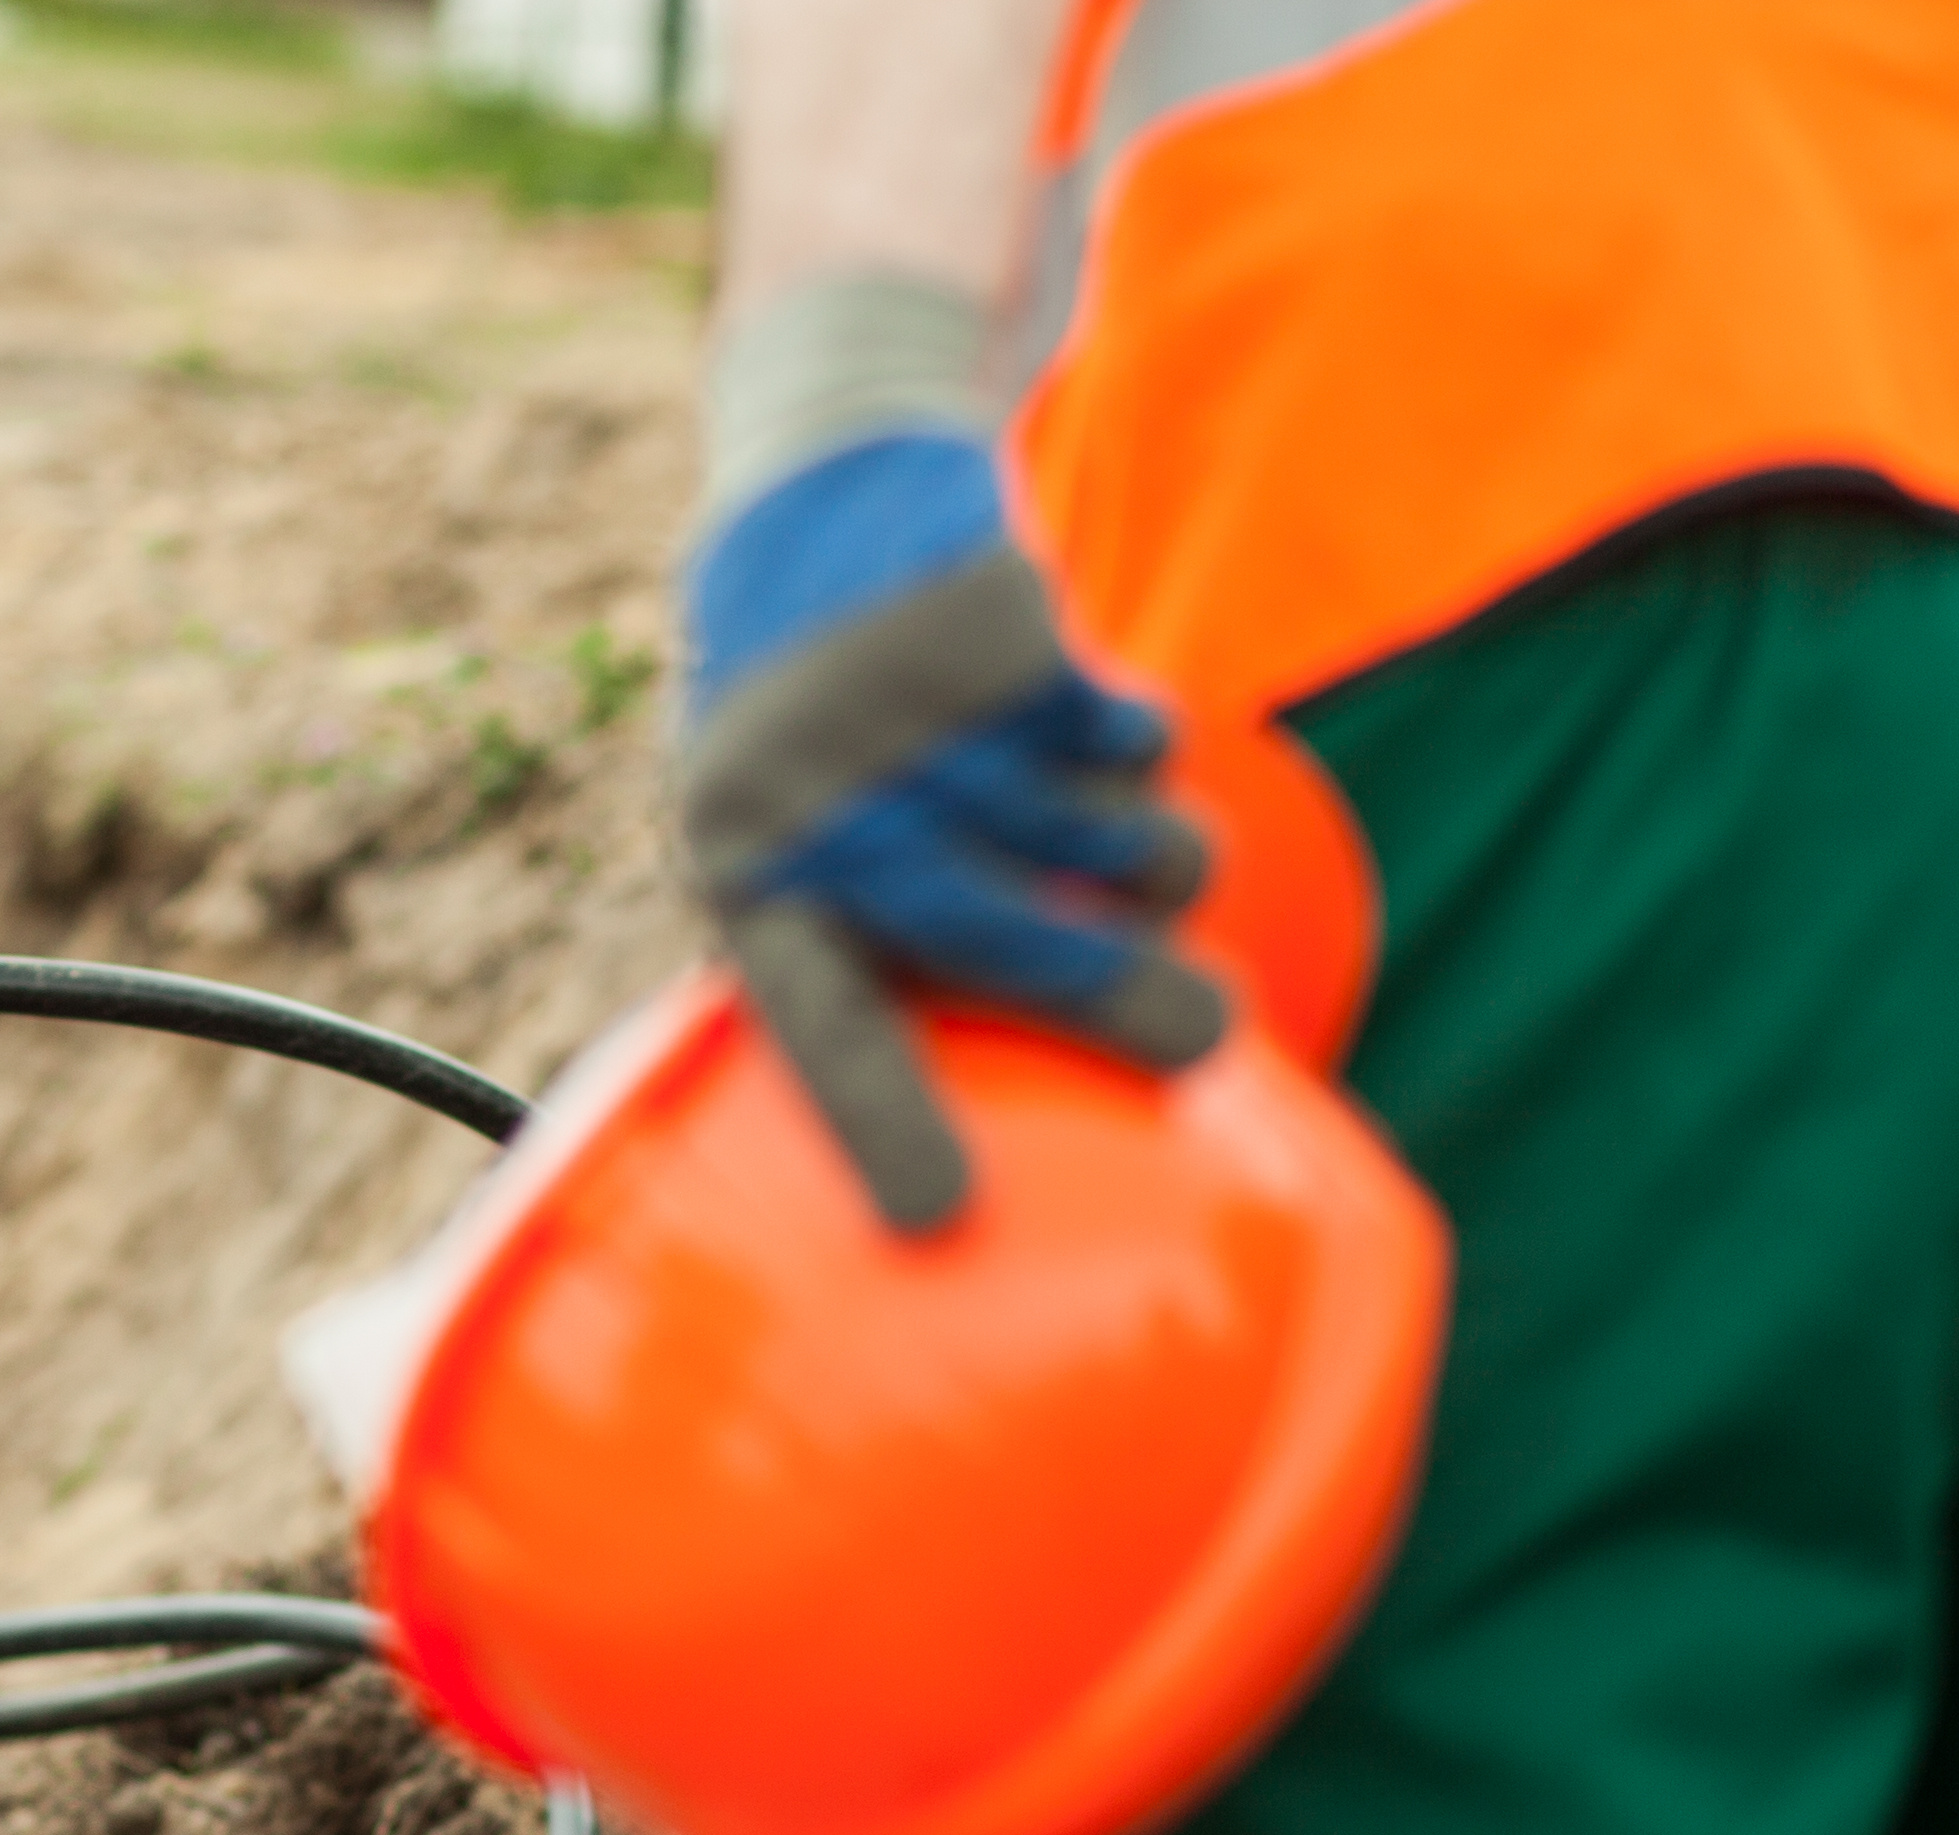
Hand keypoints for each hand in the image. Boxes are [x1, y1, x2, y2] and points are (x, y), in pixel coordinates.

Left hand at [678, 430, 1221, 1230]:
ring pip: (1104, 840)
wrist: (822, 494)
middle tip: (1209, 1038)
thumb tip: (978, 1134)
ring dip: (1149, 860)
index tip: (945, 1217)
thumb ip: (855, 947)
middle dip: (1117, 999)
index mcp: (750, 879)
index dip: (883, 1124)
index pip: (818, 1027)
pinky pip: (1136, 747)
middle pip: (1002, 938)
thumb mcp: (784, 835)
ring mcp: (921, 715)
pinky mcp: (1012, 637)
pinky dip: (1140, 753)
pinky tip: (1078, 723)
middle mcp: (828, 802)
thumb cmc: (811, 727)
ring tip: (1111, 840)